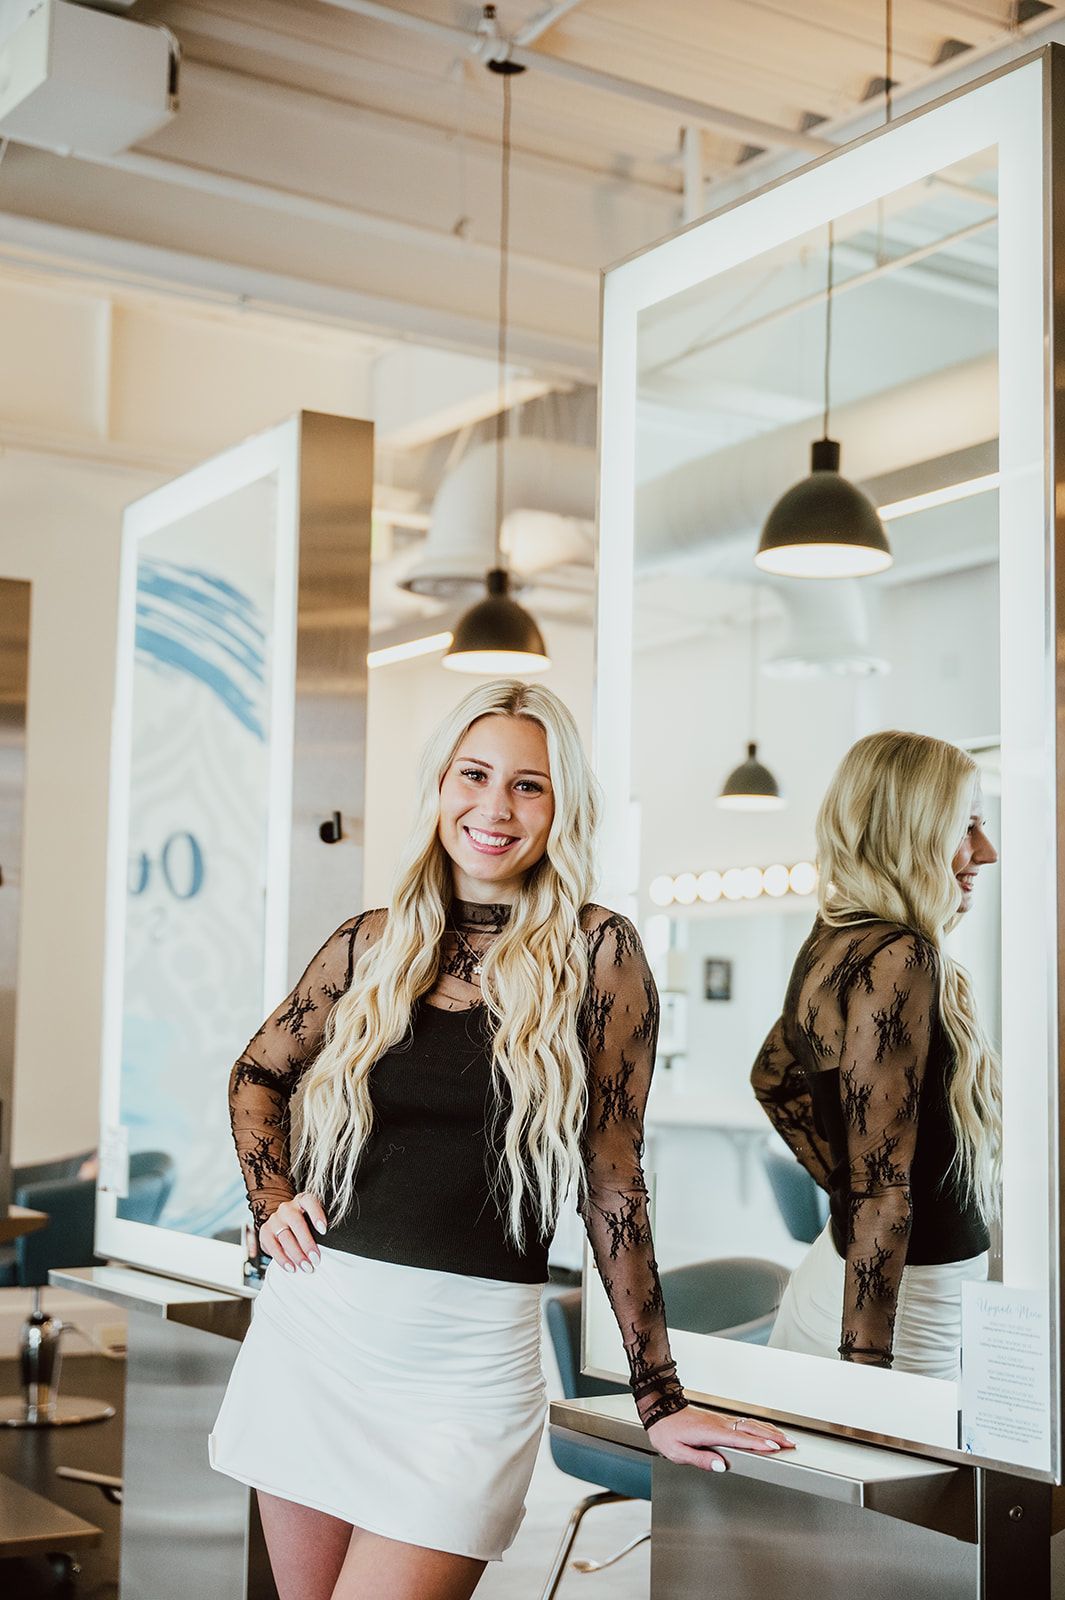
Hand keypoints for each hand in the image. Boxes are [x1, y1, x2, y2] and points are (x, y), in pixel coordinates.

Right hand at [258, 1192, 328, 1274]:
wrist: (281, 1224)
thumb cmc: (303, 1224)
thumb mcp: (312, 1220)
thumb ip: (319, 1227)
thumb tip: (334, 1245)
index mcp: (302, 1201)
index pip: (309, 1202)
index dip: (317, 1215)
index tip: (324, 1230)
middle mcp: (287, 1208)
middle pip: (297, 1223)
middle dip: (307, 1243)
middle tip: (316, 1259)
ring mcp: (275, 1219)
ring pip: (285, 1237)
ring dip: (297, 1255)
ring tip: (306, 1267)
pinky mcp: (265, 1232)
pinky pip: (273, 1247)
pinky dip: (282, 1259)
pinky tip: (291, 1267)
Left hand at [646, 1406, 794, 1472]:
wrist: (660, 1408)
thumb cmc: (667, 1431)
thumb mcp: (677, 1451)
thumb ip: (700, 1459)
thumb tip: (721, 1466)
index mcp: (710, 1432)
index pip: (739, 1439)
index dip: (758, 1444)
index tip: (775, 1448)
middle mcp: (718, 1424)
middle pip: (751, 1429)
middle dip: (772, 1436)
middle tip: (790, 1444)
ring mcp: (720, 1420)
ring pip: (750, 1424)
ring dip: (769, 1430)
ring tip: (785, 1438)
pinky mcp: (719, 1420)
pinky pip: (744, 1422)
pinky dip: (759, 1426)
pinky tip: (765, 1429)